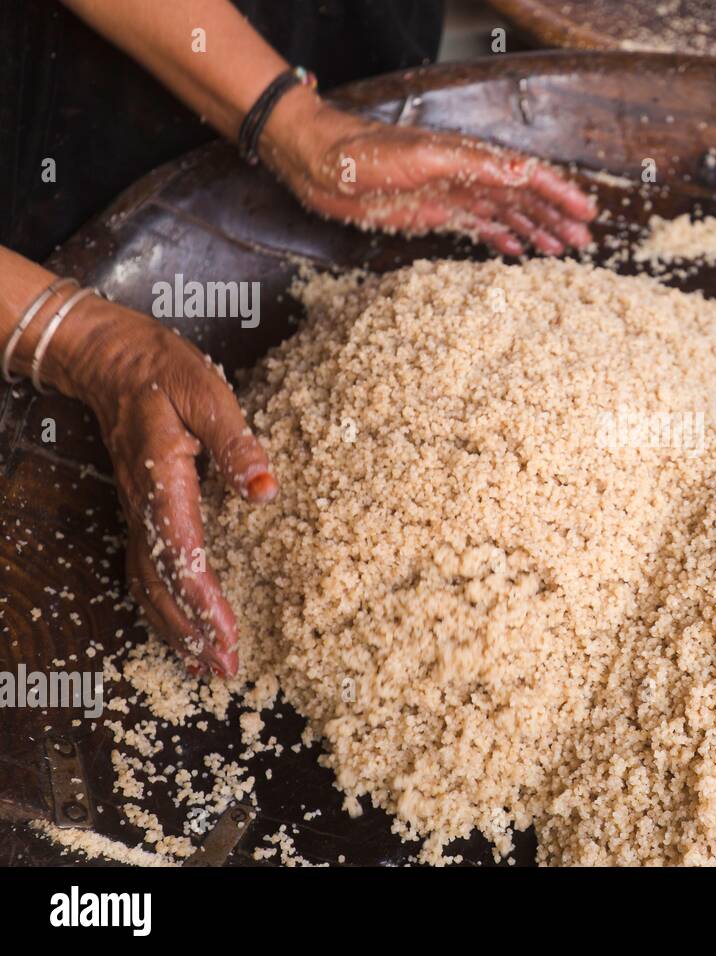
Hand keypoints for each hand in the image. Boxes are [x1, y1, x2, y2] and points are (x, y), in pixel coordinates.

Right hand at [48, 297, 276, 677]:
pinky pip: (145, 569)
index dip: (204, 599)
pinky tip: (181, 626)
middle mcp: (144, 505)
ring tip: (206, 665)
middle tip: (224, 669)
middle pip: (161, 583)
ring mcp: (137, 510)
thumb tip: (265, 489)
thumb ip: (236, 442)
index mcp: (163, 480)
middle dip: (192, 631)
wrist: (108, 358)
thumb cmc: (161, 372)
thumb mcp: (207, 394)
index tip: (228, 634)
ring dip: (175, 628)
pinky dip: (162, 606)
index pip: (182, 553)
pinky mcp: (140, 510)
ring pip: (148, 584)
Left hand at [260, 86, 597, 255]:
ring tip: (559, 250)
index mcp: (473, 160)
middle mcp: (469, 177)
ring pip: (506, 215)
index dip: (559, 195)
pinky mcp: (434, 213)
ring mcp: (453, 196)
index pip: (528, 177)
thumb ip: (474, 164)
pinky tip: (515, 252)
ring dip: (534, 231)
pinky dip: (500, 239)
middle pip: (524, 199)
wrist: (321, 164)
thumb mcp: (424, 157)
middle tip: (583, 242)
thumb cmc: (366, 153)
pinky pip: (477, 227)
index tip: (585, 215)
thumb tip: (523, 173)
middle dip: (555, 219)